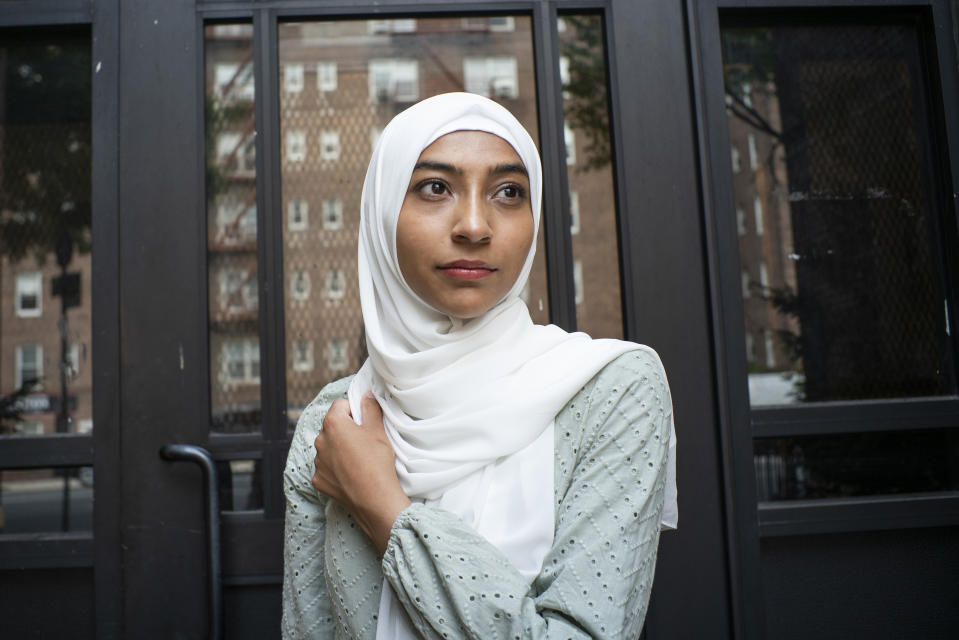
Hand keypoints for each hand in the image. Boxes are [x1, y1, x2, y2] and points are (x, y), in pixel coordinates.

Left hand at [312, 393, 410, 553]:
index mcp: (333, 424)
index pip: (340, 405)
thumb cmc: (376, 462)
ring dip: (339, 449)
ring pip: (328, 447)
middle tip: (364, 441)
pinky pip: (326, 467)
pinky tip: (351, 473)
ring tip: (358, 460)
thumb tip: (366, 395)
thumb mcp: (377, 430)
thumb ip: (370, 408)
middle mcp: (320, 441)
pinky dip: (335, 468)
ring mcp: (317, 462)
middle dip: (345, 430)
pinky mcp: (318, 480)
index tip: (364, 422)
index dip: (354, 411)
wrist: (374, 498)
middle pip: (332, 427)